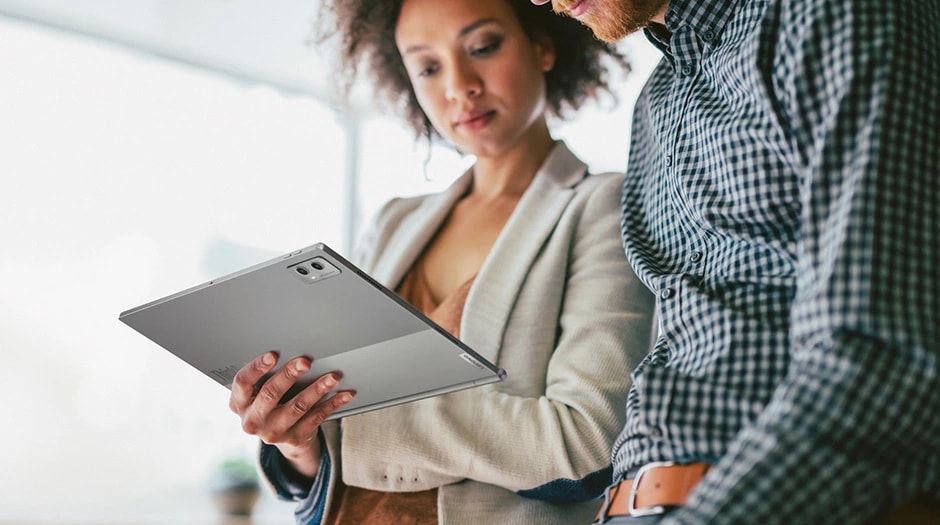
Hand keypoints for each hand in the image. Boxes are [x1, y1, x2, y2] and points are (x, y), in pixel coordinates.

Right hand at [229, 351, 355, 478]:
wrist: (281, 435)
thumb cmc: (270, 402)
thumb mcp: (258, 391)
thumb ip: (265, 376)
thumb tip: (291, 354)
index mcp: (239, 403)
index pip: (243, 382)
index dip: (257, 367)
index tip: (273, 355)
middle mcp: (253, 420)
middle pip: (271, 393)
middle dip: (289, 374)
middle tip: (305, 361)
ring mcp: (273, 432)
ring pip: (298, 407)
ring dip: (317, 389)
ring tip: (332, 377)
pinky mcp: (294, 438)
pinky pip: (317, 418)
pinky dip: (332, 403)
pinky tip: (344, 394)